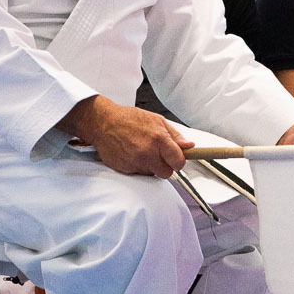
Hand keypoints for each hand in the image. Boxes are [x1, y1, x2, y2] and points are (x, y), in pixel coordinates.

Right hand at [59, 95, 192, 177]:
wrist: (103, 123)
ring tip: (142, 151)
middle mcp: (147, 153)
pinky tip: (132, 154)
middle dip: (165, 166)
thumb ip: (175, 135)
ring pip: (152, 174)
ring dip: (150, 166)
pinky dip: (138, 167)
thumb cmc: (129, 119)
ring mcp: (135, 163)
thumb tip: (190, 146)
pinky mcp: (125, 169)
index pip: (179, 162)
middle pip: (167, 173)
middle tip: (158, 156)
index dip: (179, 162)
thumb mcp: (157, 120)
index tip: (176, 159)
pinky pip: (138, 174)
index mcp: (159, 139)